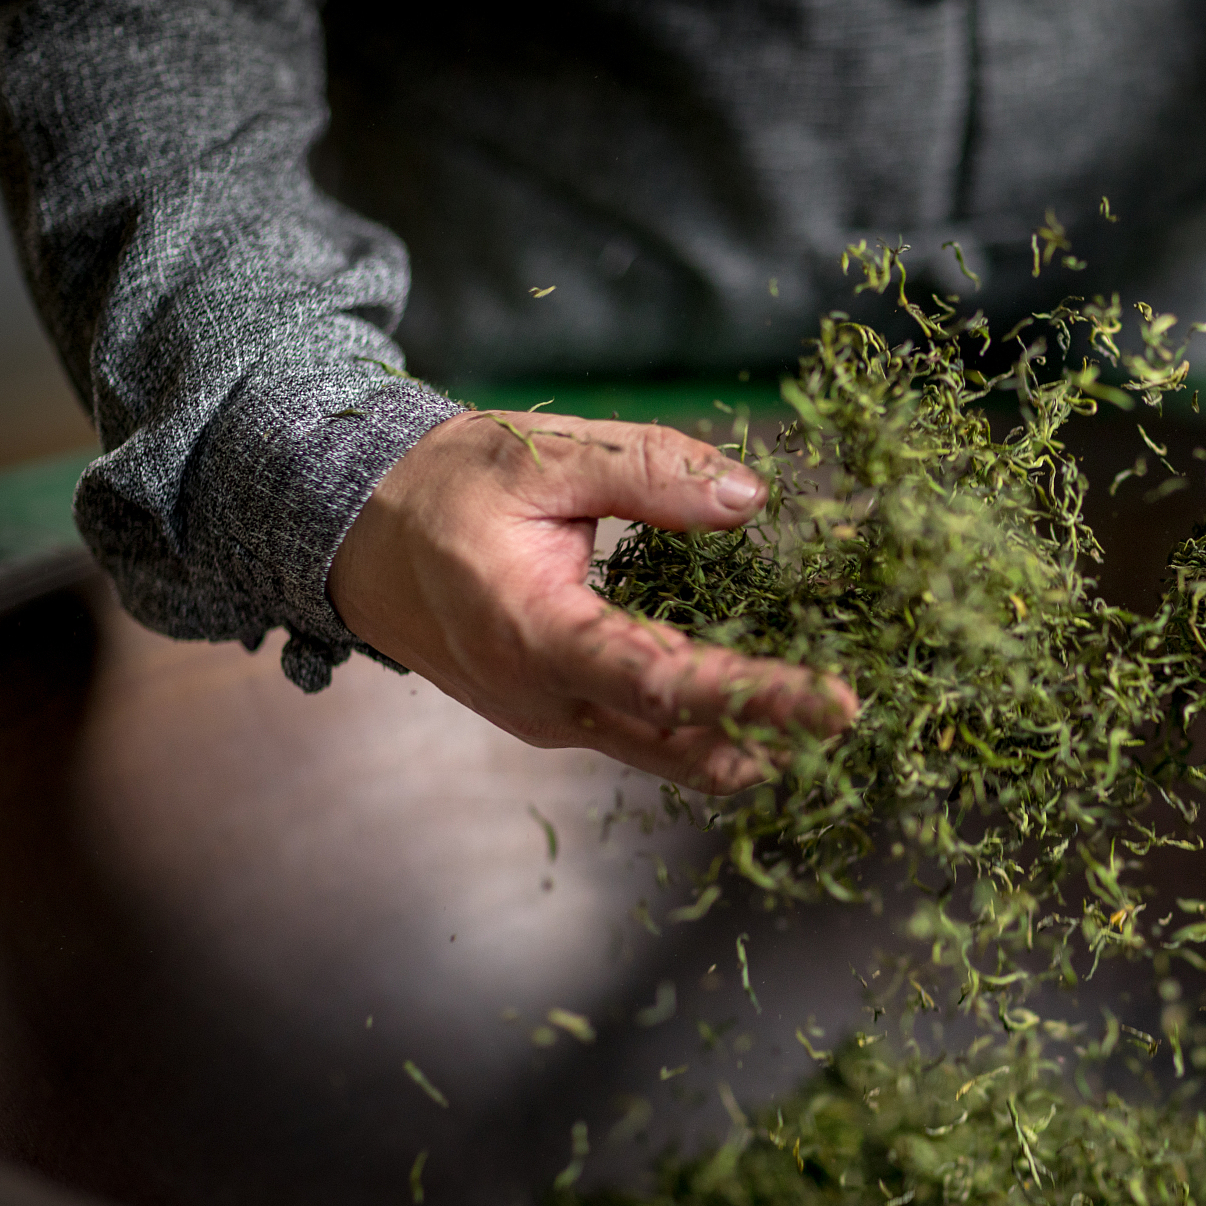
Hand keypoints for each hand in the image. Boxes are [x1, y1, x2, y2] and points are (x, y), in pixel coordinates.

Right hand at [328, 409, 857, 792]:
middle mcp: (544, 701)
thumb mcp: (541, 455)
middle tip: (853, 715)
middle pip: (681, 738)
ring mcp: (550, 719)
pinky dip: (706, 724)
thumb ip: (649, 472)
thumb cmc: (443, 488)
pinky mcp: (558, 715)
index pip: (667, 683)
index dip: (757, 696)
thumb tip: (751, 500)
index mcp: (535, 634)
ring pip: (667, 750)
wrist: (351, 534)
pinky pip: (645, 733)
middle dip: (773, 732)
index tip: (835, 702)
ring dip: (746, 738)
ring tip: (824, 716)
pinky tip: (765, 704)